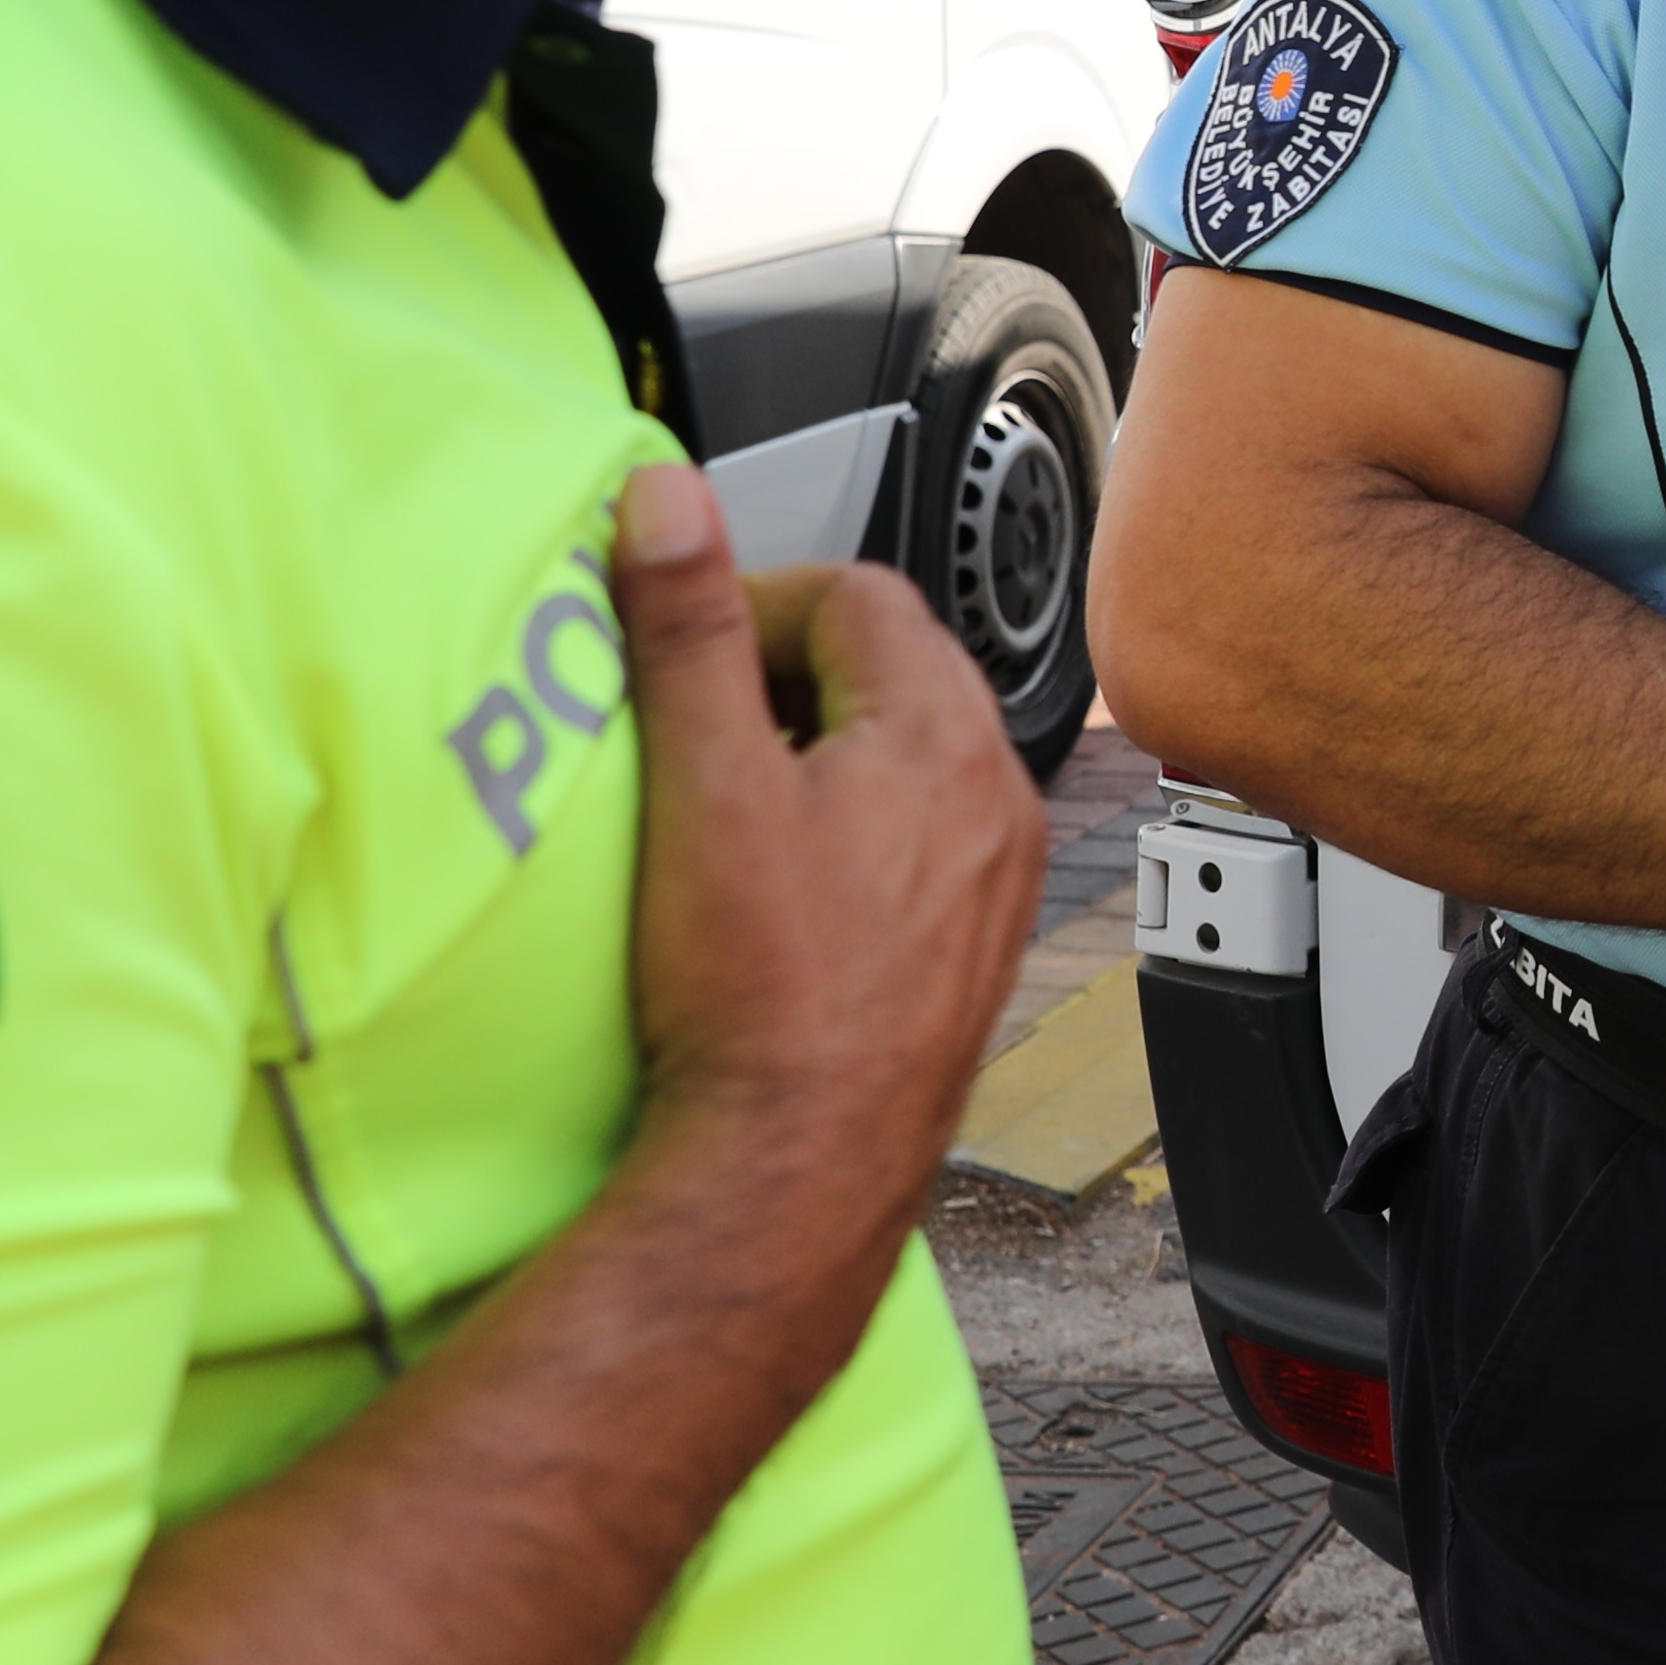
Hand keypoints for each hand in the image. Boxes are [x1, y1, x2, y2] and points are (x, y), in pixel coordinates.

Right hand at [612, 465, 1043, 1197]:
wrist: (801, 1165)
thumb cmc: (760, 995)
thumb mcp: (701, 780)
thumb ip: (686, 625)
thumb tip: (666, 499)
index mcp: (945, 736)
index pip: (859, 592)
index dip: (757, 599)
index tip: (686, 641)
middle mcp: (999, 800)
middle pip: (896, 671)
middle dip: (791, 674)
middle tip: (698, 719)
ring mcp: (999, 882)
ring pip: (912, 762)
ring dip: (825, 755)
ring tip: (731, 804)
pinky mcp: (978, 952)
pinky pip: (923, 845)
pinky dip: (856, 834)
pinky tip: (783, 890)